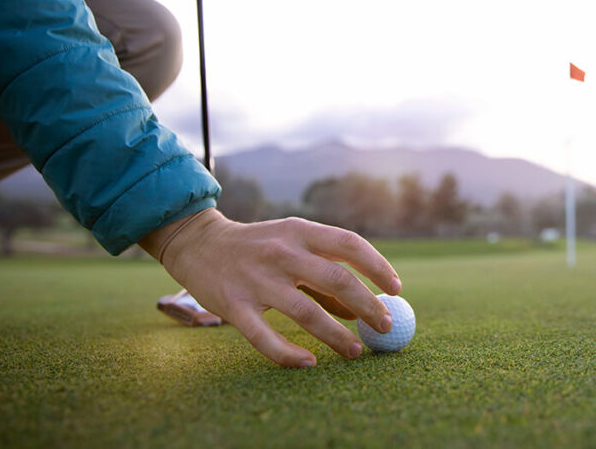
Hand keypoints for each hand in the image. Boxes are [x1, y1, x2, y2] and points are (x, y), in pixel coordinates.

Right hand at [139, 209, 401, 366]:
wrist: (199, 244)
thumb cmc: (258, 248)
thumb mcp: (293, 247)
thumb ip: (325, 275)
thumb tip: (363, 309)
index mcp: (300, 231)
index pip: (349, 244)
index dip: (377, 267)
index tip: (396, 289)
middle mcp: (282, 252)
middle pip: (336, 280)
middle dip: (368, 306)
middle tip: (385, 327)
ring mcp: (257, 279)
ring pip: (306, 313)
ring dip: (337, 336)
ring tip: (356, 352)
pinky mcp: (234, 306)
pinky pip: (265, 337)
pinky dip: (288, 354)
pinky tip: (309, 363)